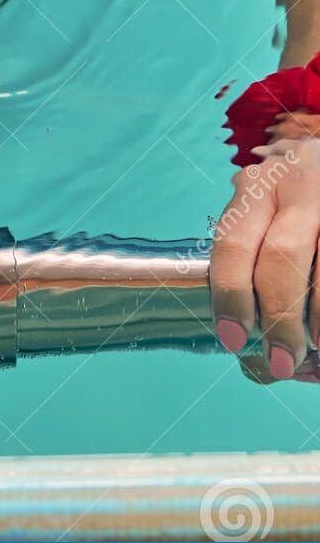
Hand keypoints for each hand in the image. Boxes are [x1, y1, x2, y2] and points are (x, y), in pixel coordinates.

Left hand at [210, 138, 319, 377]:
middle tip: (281, 359)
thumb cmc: (294, 200)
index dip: (231, 296)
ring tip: (315, 346)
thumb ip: (255, 255)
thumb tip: (251, 342)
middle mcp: (297, 183)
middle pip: (281, 256)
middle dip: (279, 317)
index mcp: (257, 186)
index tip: (232, 338)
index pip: (234, 242)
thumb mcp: (268, 210)